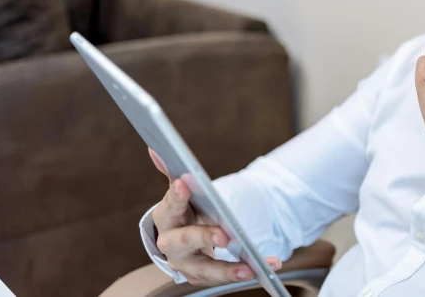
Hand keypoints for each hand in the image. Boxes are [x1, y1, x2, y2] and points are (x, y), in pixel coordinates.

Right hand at [148, 149, 281, 285]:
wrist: (185, 242)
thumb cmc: (186, 211)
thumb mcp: (181, 193)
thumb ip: (172, 172)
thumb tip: (155, 148)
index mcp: (166, 218)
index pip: (169, 206)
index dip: (176, 196)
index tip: (184, 183)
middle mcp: (171, 245)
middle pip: (184, 241)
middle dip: (204, 237)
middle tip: (224, 236)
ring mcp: (187, 264)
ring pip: (205, 269)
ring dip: (228, 270)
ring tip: (250, 267)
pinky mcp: (204, 277)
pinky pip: (226, 277)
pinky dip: (248, 271)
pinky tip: (270, 265)